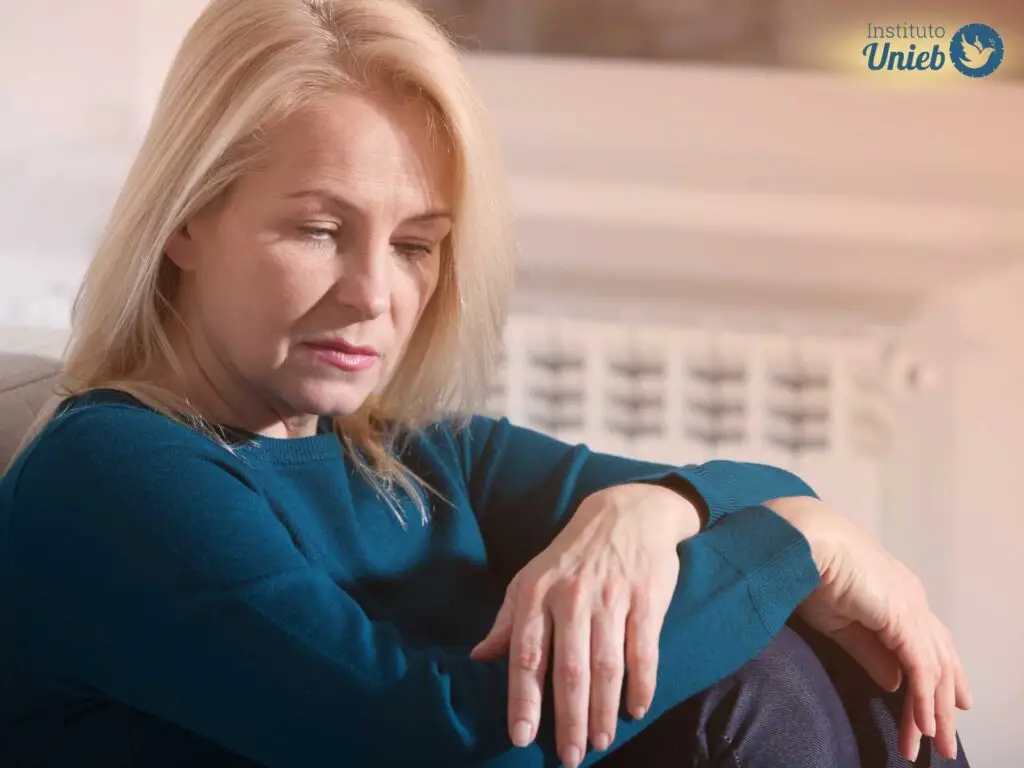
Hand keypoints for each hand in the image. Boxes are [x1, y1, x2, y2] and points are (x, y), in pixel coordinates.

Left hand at [470, 483, 696, 767]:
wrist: (626, 513)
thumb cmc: (571, 554)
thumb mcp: (530, 578)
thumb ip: (507, 621)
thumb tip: (480, 656)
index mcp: (536, 594)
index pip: (527, 655)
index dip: (523, 699)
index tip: (519, 736)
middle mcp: (572, 598)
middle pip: (570, 669)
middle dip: (567, 718)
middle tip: (568, 757)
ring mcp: (611, 599)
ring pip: (606, 666)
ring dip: (602, 710)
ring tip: (597, 742)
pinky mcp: (647, 600)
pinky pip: (644, 650)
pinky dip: (641, 684)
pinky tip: (635, 710)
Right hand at [767, 496, 971, 761]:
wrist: (799, 541)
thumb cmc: (807, 568)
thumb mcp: (838, 621)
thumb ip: (869, 651)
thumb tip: (895, 683)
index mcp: (897, 593)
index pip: (928, 641)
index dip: (939, 673)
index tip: (946, 705)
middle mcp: (912, 599)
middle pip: (939, 658)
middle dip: (942, 701)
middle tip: (944, 739)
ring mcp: (911, 607)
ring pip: (934, 668)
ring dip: (932, 710)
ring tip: (930, 744)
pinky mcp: (904, 619)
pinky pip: (921, 668)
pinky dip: (923, 699)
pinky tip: (920, 724)